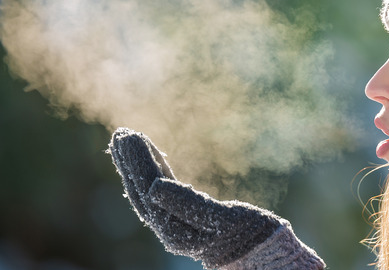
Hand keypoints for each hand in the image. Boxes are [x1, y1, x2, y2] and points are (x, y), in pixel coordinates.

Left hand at [108, 127, 324, 269]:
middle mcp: (171, 230)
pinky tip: (155, 159)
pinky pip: (166, 193)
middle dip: (131, 162)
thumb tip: (154, 187)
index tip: (129, 135)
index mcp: (175, 229)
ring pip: (150, 191)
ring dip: (140, 166)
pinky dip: (158, 173)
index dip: (137, 162)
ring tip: (130, 140)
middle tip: (122, 133)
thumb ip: (188, 205)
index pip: (148, 189)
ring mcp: (178, 225)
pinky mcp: (190, 219)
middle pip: (143, 190)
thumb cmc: (249, 237)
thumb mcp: (223, 221)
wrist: (266, 256)